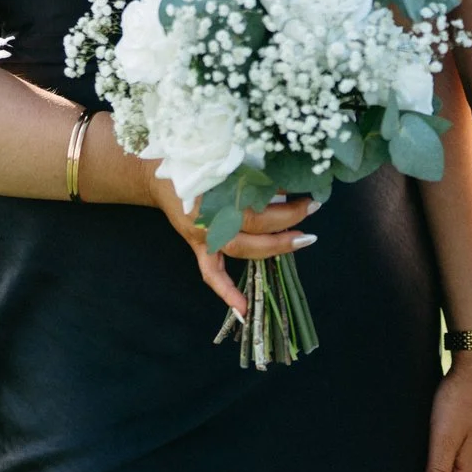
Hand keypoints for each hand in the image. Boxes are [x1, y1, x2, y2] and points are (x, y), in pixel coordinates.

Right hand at [128, 143, 315, 316]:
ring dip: (274, 247)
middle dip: (287, 221)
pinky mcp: (197, 246)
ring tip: (302, 240)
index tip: (305, 194)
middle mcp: (211, 219)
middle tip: (311, 208)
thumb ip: (251, 174)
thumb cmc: (197, 164)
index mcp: (218, 196)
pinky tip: (243, 310)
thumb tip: (285, 183)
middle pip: (255, 227)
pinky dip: (226, 292)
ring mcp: (203, 236)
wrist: (160, 175)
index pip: (257, 205)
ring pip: (242, 249)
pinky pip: (211, 273)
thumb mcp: (225, 161)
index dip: (284, 203)